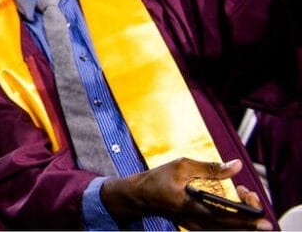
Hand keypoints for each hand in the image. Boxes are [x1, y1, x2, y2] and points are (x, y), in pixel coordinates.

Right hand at [100, 157, 271, 229]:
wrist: (140, 196)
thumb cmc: (158, 179)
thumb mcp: (182, 166)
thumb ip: (211, 168)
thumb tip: (236, 166)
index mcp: (195, 207)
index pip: (229, 215)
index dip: (247, 210)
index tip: (251, 196)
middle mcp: (198, 221)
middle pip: (233, 226)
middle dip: (250, 215)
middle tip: (253, 198)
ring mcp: (198, 226)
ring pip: (228, 228)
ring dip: (241, 216)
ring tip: (242, 197)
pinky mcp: (197, 226)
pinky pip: (220, 226)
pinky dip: (230, 218)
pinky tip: (231, 205)